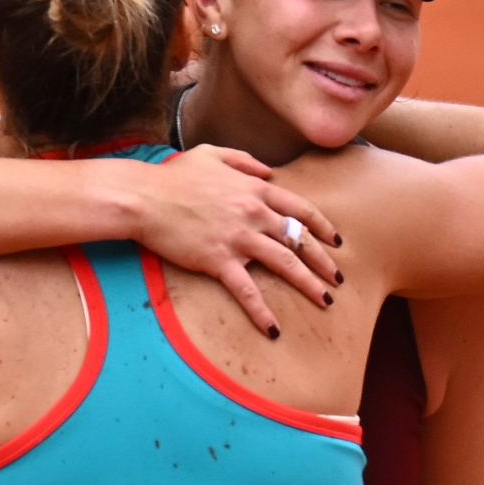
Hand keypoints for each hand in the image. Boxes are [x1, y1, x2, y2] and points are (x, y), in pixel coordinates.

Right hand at [129, 145, 344, 334]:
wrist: (145, 198)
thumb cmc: (174, 176)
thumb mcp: (212, 154)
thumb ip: (245, 160)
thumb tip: (269, 171)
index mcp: (255, 188)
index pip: (300, 208)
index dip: (322, 226)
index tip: (336, 241)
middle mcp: (254, 213)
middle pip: (300, 239)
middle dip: (323, 261)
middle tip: (339, 278)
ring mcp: (239, 238)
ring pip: (285, 263)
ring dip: (309, 284)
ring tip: (326, 301)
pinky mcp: (219, 261)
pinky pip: (247, 291)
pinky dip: (262, 312)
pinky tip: (274, 329)